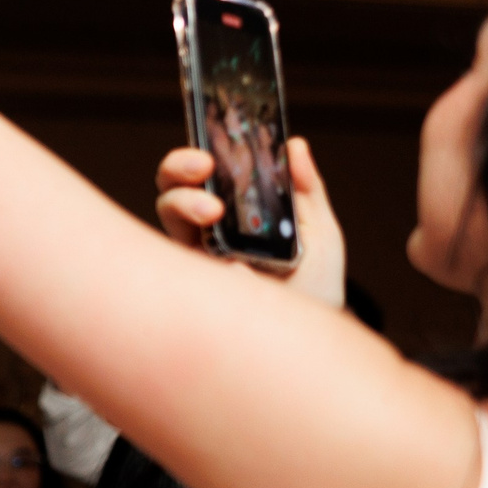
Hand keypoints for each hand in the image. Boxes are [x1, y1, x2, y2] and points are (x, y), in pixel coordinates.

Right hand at [155, 137, 345, 306]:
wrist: (310, 343)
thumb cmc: (315, 287)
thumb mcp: (320, 231)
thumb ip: (306, 189)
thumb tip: (294, 145)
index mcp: (237, 210)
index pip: (210, 172)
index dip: (206, 150)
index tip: (220, 145)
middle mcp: (208, 230)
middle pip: (175, 186)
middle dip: (180, 167)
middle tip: (205, 167)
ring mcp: (194, 256)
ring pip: (166, 213)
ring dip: (182, 202)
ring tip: (212, 212)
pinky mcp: (186, 285)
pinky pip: (170, 258)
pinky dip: (190, 246)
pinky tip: (225, 259)